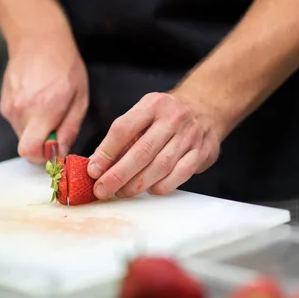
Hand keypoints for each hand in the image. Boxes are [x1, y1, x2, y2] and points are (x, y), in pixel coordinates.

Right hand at [0, 33, 88, 163]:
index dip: (43, 157)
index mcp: (42, 110)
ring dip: (37, 131)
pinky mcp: (4, 104)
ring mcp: (9, 107)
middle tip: (57, 127)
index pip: (30, 151)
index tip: (56, 150)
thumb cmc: (64, 66)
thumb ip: (69, 129)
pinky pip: (17, 123)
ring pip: (22, 136)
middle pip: (27, 147)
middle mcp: (21, 110)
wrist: (38, 40)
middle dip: (43, 144)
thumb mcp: (79, 99)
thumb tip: (61, 152)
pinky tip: (38, 102)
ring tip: (49, 109)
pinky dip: (29, 121)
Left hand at [87, 92, 223, 198]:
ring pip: (160, 166)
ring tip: (122, 192)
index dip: (106, 152)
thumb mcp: (144, 114)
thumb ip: (122, 137)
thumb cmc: (166, 116)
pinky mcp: (202, 153)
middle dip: (118, 175)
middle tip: (102, 190)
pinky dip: (160, 186)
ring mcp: (189, 136)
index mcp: (152, 105)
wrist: (206, 108)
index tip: (93, 170)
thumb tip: (96, 164)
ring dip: (137, 184)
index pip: (123, 129)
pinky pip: (179, 176)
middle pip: (141, 152)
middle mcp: (172, 118)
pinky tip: (149, 189)